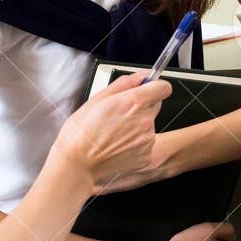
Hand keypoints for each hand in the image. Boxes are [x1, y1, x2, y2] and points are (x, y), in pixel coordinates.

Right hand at [54, 73, 169, 192]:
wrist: (77, 164)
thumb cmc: (81, 133)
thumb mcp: (97, 99)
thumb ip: (124, 84)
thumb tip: (140, 76)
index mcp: (134, 102)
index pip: (163, 87)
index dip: (154, 86)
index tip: (146, 89)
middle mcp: (145, 120)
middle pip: (156, 104)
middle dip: (142, 105)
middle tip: (121, 113)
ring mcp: (147, 139)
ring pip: (149, 124)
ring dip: (138, 125)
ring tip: (114, 133)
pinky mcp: (146, 155)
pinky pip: (146, 142)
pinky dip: (135, 142)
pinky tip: (118, 145)